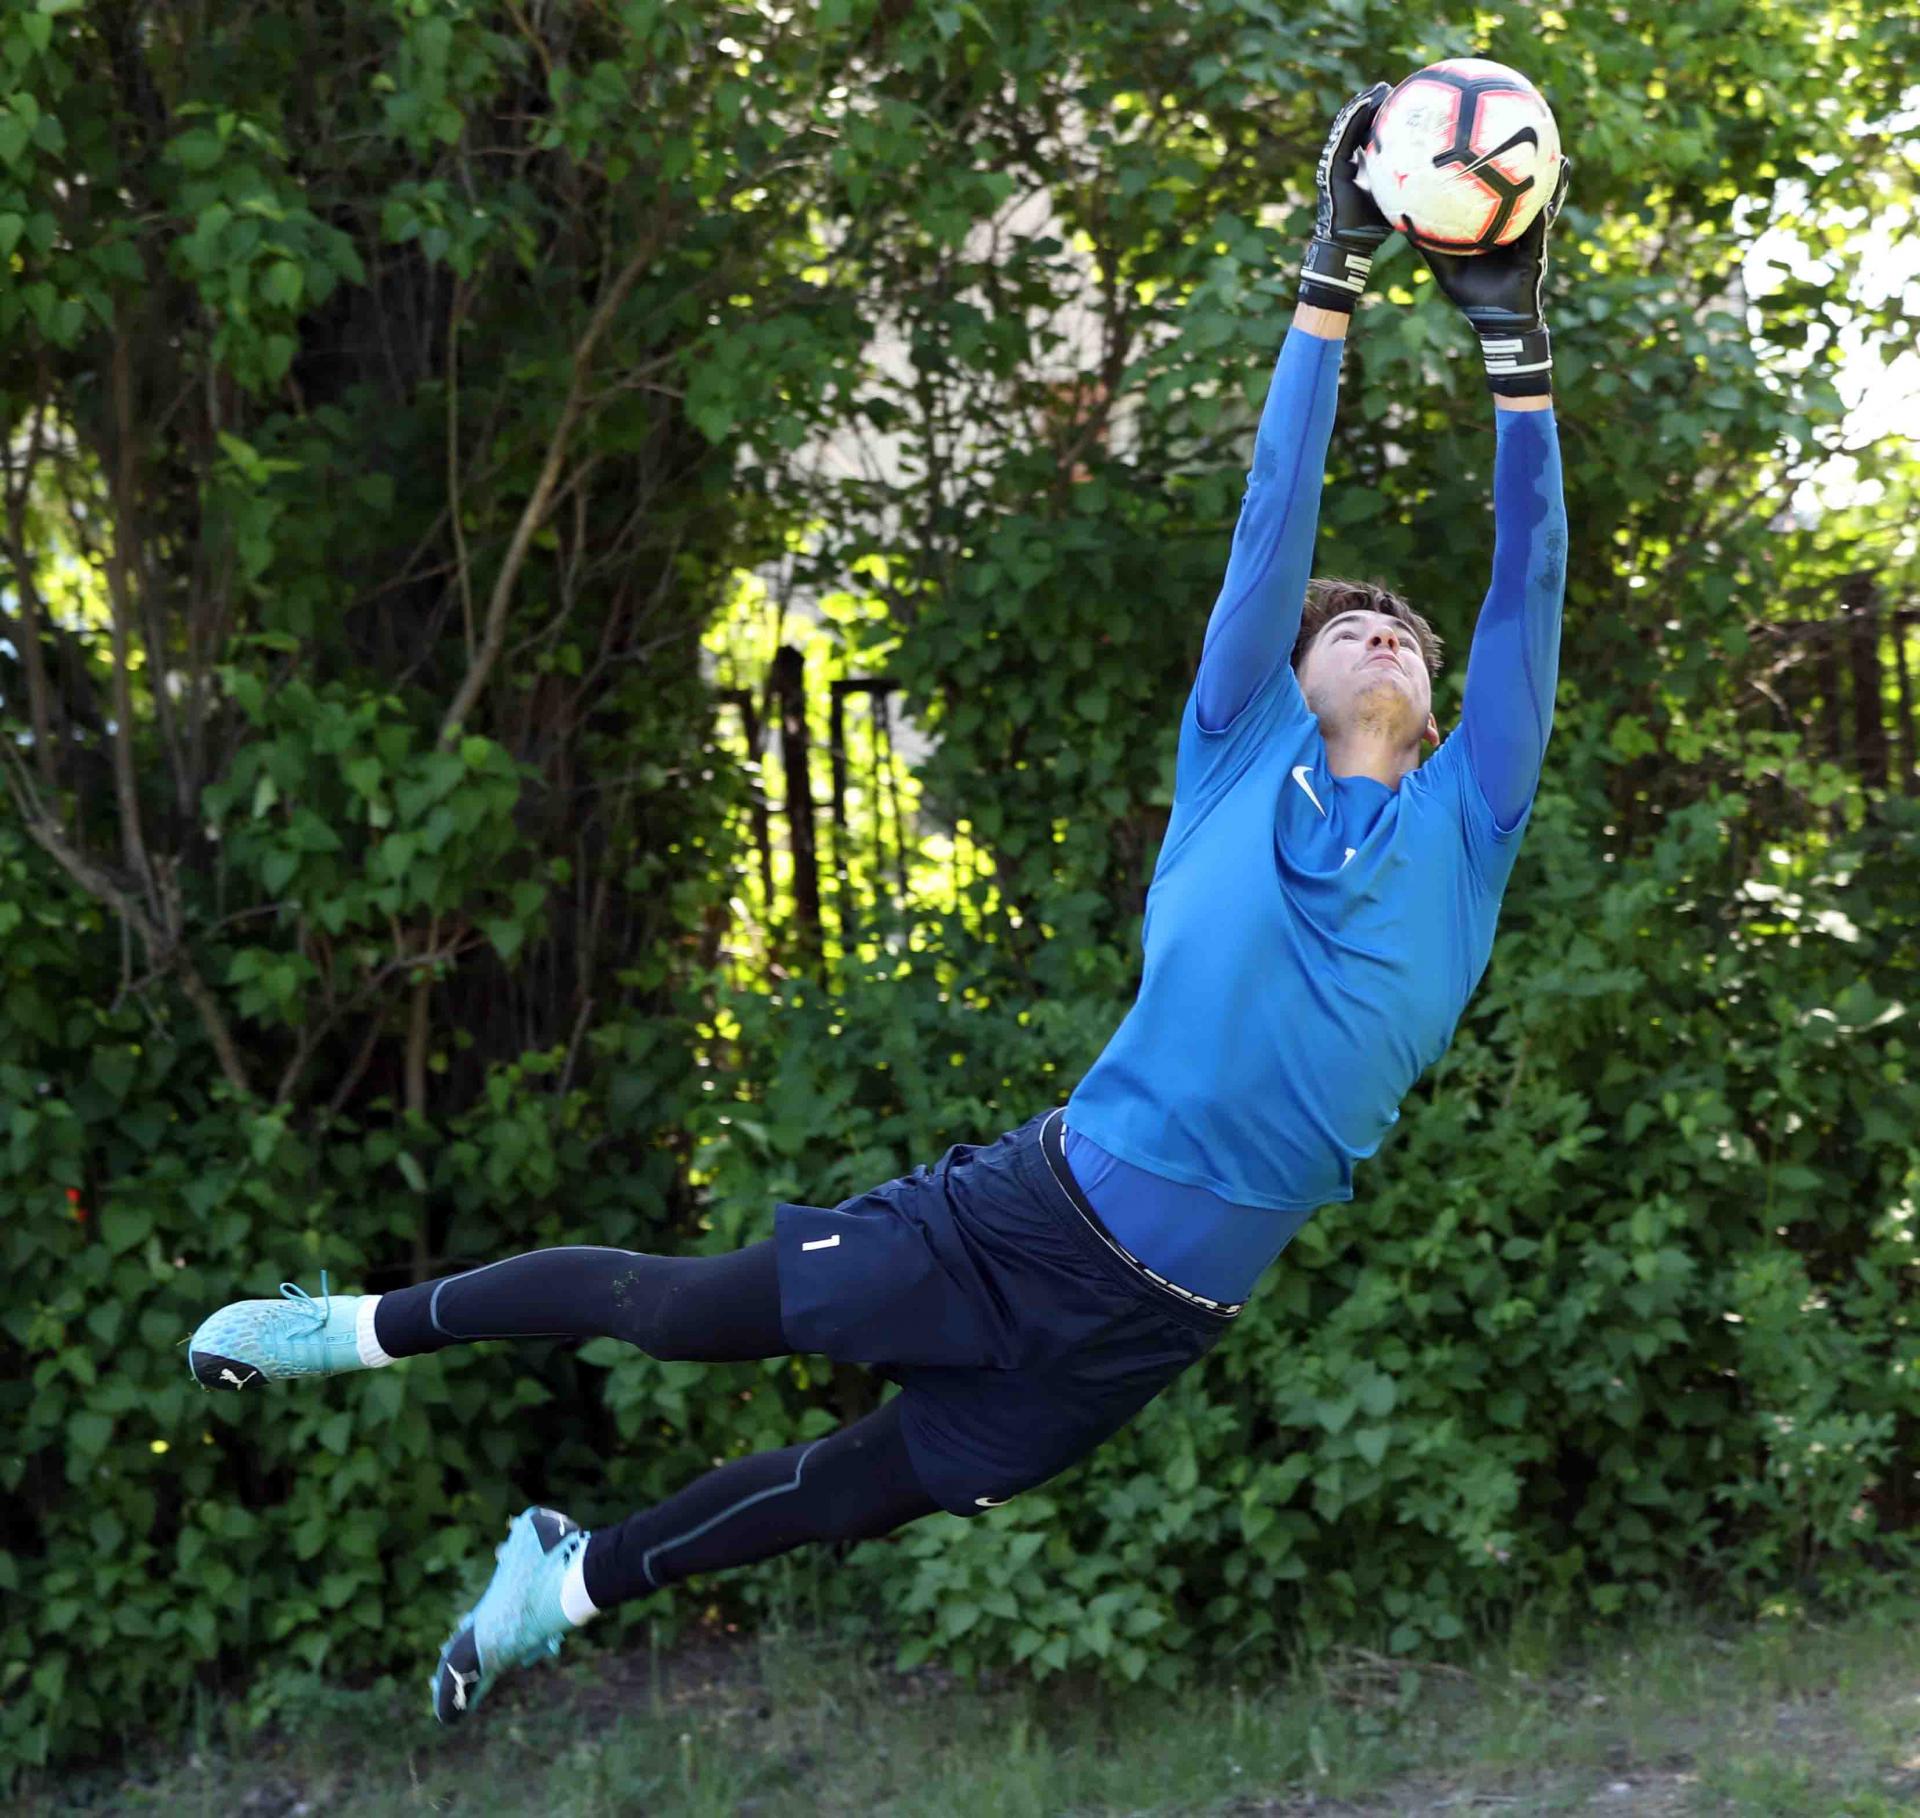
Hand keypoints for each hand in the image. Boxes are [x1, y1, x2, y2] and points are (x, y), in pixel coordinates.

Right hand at [1297, 82, 1392, 315]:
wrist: (1350, 244)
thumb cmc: (1375, 230)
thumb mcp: (1399, 200)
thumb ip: (1413, 184)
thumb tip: (1447, 177)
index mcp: (1359, 165)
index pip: (1368, 133)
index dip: (1382, 115)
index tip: (1401, 100)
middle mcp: (1346, 160)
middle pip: (1357, 123)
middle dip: (1372, 103)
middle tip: (1392, 88)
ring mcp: (1336, 162)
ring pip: (1347, 124)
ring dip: (1363, 103)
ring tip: (1380, 89)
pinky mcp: (1332, 166)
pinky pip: (1343, 136)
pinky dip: (1354, 118)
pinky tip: (1367, 103)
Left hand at [1416, 159, 1571, 395]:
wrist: (1496, 323)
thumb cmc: (1472, 295)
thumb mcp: (1444, 265)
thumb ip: (1428, 242)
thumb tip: (1402, 220)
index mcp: (1496, 227)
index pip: (1497, 193)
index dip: (1496, 170)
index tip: (1489, 142)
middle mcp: (1516, 226)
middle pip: (1524, 187)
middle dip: (1527, 161)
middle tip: (1526, 131)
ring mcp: (1530, 236)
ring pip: (1542, 199)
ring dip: (1550, 177)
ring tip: (1555, 152)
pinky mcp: (1537, 250)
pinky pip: (1542, 225)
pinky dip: (1547, 207)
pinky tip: (1549, 193)